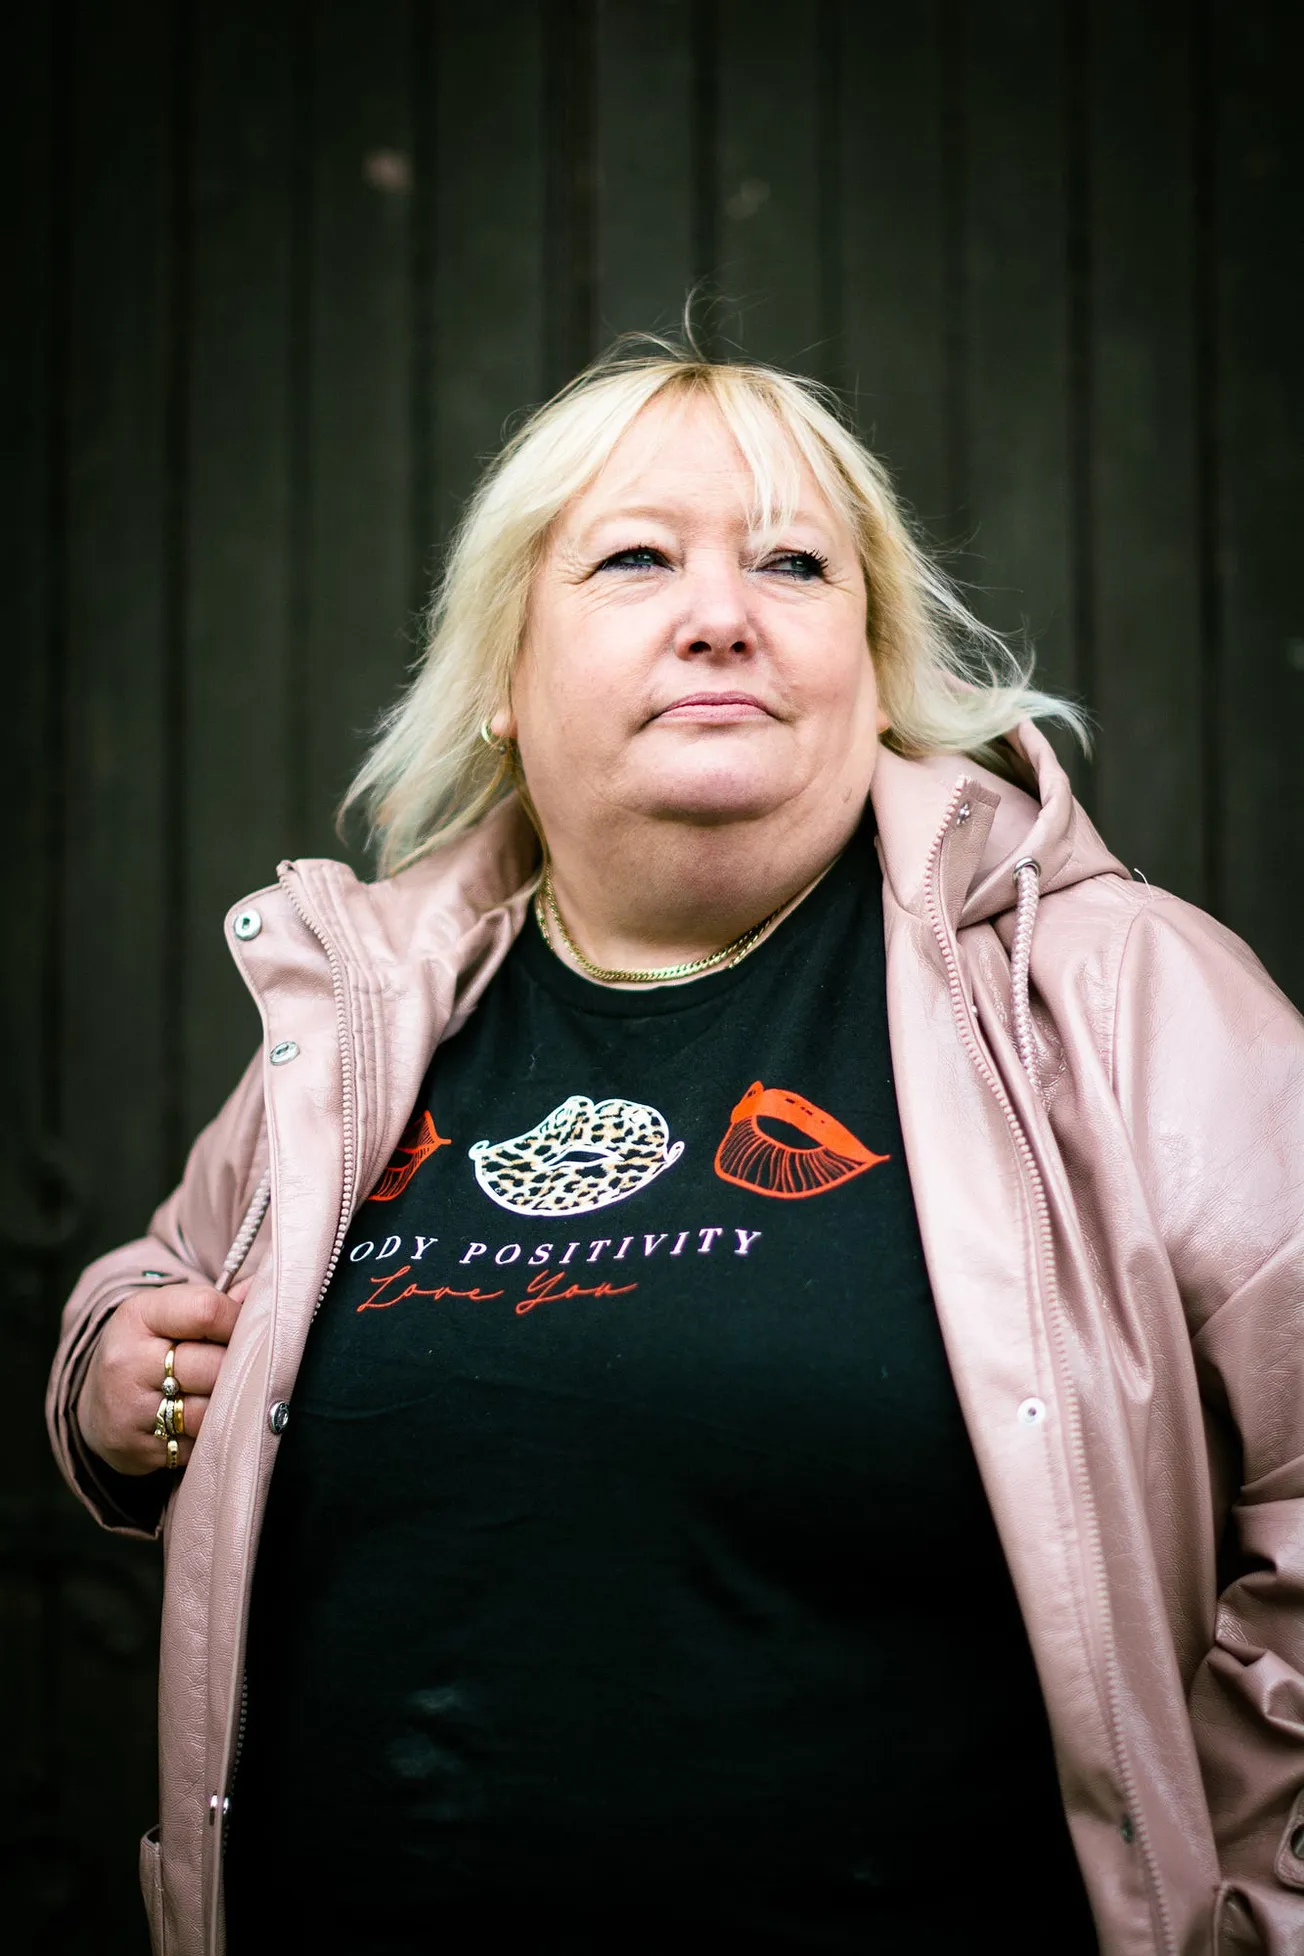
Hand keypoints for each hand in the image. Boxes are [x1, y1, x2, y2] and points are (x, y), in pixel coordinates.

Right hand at [76, 1279, 248, 1475]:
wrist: (99, 1404)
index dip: (239, 1320)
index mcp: (137, 1316)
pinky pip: (200, 1445)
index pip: (207, 1311)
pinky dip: (212, 1436)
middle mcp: (128, 1362)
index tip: (245, 1329)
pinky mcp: (140, 1450)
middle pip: (214, 1365)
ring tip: (226, 1395)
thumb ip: (220, 1302)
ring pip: (210, 1411)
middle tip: (242, 1367)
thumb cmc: (149, 1350)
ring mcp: (130, 1410)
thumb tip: (267, 1288)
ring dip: (229, 1406)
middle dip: (238, 1368)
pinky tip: (205, 1423)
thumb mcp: (170, 1313)